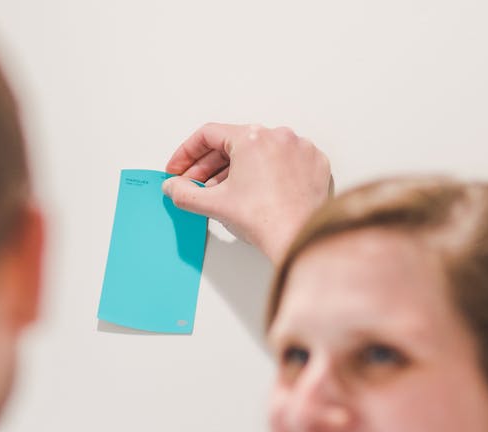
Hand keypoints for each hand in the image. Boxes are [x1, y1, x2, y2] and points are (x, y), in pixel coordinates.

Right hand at [162, 123, 331, 263]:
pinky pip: (283, 161)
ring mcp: (300, 149)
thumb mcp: (213, 204)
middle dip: (209, 165)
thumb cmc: (265, 219)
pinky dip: (265, 173)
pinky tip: (254, 191)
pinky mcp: (315, 164)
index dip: (186, 154)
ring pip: (259, 152)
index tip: (179, 168)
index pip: (208, 135)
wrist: (299, 239)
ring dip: (236, 169)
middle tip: (195, 183)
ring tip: (222, 192)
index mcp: (252, 137)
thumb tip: (173, 187)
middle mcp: (279, 136)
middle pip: (233, 143)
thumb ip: (184, 192)